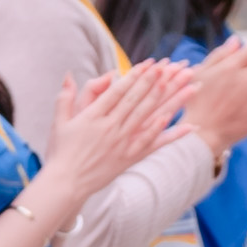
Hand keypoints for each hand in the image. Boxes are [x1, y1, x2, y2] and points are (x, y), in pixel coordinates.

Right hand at [34, 54, 192, 197]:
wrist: (65, 183)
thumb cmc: (60, 152)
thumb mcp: (59, 121)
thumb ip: (65, 97)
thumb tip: (69, 75)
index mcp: (93, 116)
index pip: (119, 90)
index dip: (136, 75)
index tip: (150, 63)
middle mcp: (110, 127)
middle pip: (138, 100)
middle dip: (156, 82)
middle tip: (173, 67)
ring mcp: (122, 143)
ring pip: (149, 117)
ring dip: (170, 101)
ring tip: (187, 87)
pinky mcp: (129, 158)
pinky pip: (152, 144)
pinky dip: (168, 133)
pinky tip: (183, 124)